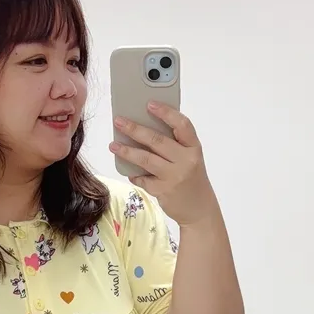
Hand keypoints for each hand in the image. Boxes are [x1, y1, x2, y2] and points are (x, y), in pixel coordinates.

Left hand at [110, 103, 218, 224]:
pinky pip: (143, 179)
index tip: (149, 104)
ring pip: (146, 159)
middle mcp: (186, 160)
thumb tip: (144, 128)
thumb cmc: (191, 178)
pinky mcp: (163, 191)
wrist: (199, 209)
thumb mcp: (190, 158)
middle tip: (119, 121)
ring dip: (127, 151)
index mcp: (194, 147)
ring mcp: (175, 176)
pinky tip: (129, 172)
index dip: (166, 113)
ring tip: (113, 145)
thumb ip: (175, 145)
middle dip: (135, 129)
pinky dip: (135, 175)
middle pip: (157, 141)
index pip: (182, 125)